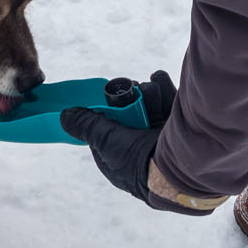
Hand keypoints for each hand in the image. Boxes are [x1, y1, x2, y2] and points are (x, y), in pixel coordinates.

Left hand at [61, 72, 218, 215]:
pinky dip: (164, 89)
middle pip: (131, 114)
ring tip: (148, 92)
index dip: (108, 113)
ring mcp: (163, 137)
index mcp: (121, 159)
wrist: (182, 166)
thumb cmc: (139, 160)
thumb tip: (65, 116)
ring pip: (150, 105)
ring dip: (147, 94)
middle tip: (130, 91)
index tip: (107, 99)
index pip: (109, 130)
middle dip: (130, 100)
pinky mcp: (181, 125)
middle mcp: (143, 148)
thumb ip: (85, 126)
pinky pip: (169, 102)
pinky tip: (158, 80)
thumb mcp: (104, 141)